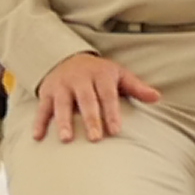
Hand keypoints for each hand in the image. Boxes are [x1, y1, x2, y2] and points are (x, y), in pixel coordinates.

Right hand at [32, 52, 161, 142]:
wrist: (65, 55)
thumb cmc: (97, 71)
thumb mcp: (117, 74)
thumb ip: (136, 87)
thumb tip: (157, 97)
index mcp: (99, 74)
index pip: (106, 94)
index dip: (111, 112)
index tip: (115, 130)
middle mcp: (79, 79)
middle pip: (85, 100)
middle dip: (90, 119)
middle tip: (94, 138)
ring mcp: (61, 85)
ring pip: (61, 104)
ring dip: (63, 121)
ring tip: (66, 138)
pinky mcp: (47, 92)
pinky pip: (42, 108)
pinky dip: (39, 122)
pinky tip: (38, 136)